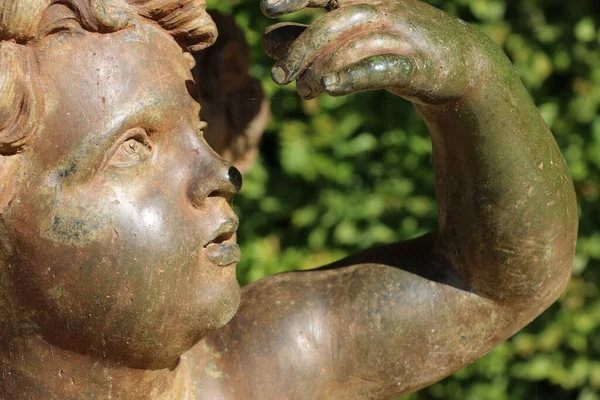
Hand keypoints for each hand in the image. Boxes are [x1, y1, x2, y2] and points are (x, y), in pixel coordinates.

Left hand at [261, 0, 495, 104]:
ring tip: (303, 92)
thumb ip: (314, 37)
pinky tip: (330, 89)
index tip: (266, 8)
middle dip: (301, 48)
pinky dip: (354, 77)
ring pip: (353, 46)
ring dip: (321, 70)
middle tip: (278, 76)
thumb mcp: (356, 37)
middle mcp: (383, 10)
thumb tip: (267, 40)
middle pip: (334, 22)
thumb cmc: (398, 46)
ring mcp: (402, 37)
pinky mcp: (417, 66)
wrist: (462, 65)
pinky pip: (382, 68)